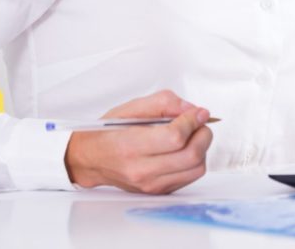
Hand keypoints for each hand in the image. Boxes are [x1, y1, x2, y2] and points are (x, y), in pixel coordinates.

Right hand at [64, 89, 212, 194]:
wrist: (91, 159)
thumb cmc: (108, 132)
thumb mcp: (131, 107)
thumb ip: (164, 103)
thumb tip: (192, 110)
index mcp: (130, 146)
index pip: (175, 137)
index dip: (192, 121)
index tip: (198, 112)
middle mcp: (141, 170)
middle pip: (191, 155)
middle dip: (203, 133)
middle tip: (199, 122)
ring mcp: (151, 185)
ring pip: (196, 169)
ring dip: (201, 148)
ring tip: (191, 136)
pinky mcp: (159, 191)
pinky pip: (190, 177)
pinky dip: (194, 161)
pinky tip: (183, 149)